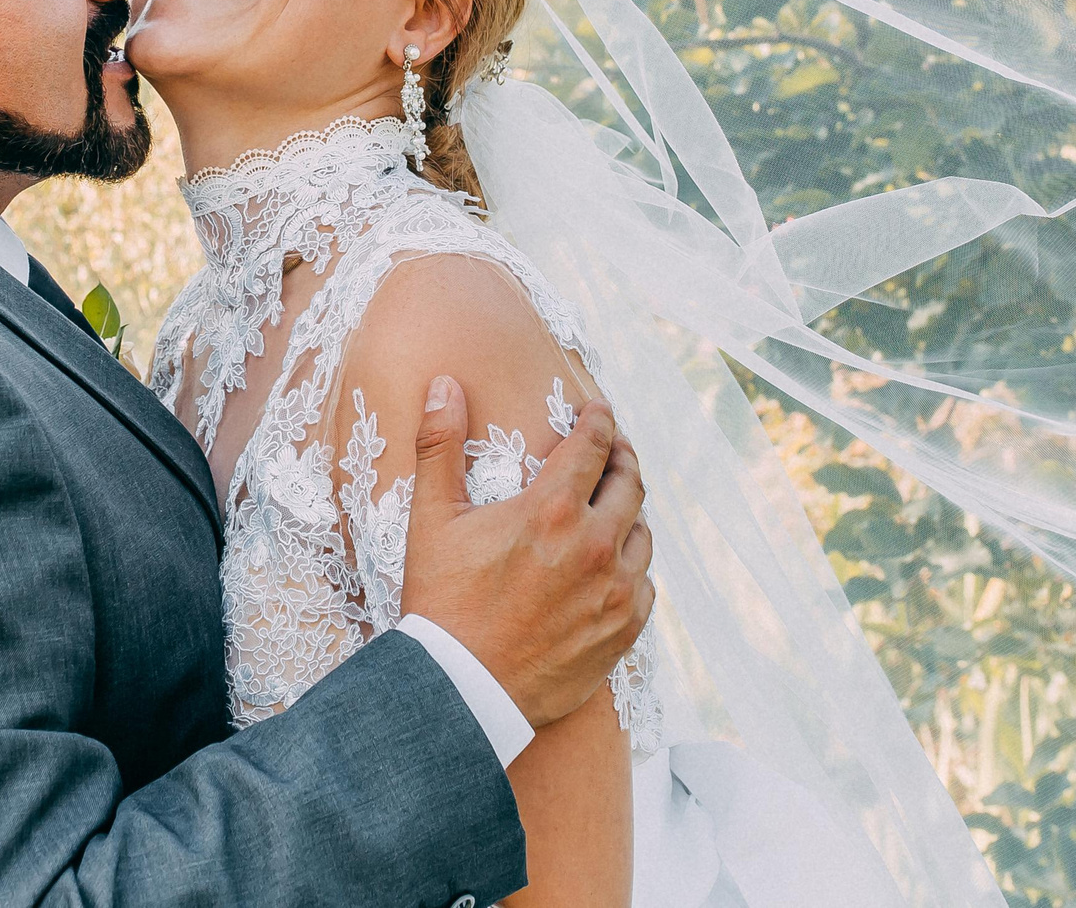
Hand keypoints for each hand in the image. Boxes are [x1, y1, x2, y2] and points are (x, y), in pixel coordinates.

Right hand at [399, 375, 654, 728]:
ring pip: (642, 534)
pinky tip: (613, 566)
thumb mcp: (431, 520)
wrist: (462, 692)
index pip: (594, 444)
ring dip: (628, 514)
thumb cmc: (443, 602)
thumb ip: (439, 444)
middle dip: (622, 457)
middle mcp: (595, 545)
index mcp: (551, 509)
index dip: (599, 420)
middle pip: (630, 482)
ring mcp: (616, 590)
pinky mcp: (623, 630)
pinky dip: (632, 567)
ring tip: (611, 509)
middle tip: (612, 450)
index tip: (598, 411)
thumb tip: (445, 383)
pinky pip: (645, 584)